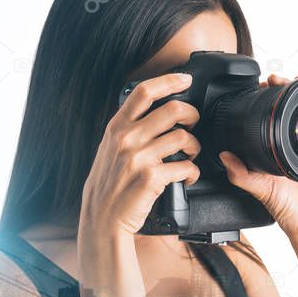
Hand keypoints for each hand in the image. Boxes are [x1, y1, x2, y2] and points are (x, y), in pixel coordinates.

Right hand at [79, 72, 201, 241]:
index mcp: (117, 127)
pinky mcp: (152, 178)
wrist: (102, 217)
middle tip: (194, 124)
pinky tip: (188, 177)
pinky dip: (192, 173)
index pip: (144, 92)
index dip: (169, 80)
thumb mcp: (109, 148)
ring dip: (195, 147)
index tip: (186, 79)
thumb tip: (154, 112)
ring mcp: (139, 157)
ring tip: (190, 155)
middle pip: (173, 110)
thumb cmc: (109, 184)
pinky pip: (186, 167)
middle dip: (193, 114)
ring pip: (184, 138)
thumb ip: (128, 129)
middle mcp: (127, 138)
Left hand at [219, 73, 297, 245]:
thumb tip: (223, 156)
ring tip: (297, 80)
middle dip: (290, 87)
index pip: (281, 115)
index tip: (263, 85)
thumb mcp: (260, 189)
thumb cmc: (290, 211)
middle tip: (277, 79)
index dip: (274, 97)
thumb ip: (241, 174)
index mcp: (286, 149)